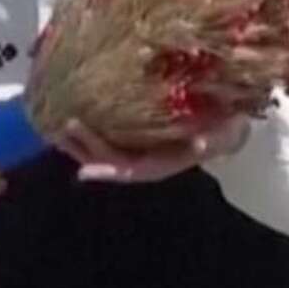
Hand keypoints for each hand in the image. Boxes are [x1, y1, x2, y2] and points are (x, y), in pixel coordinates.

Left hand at [54, 117, 249, 183]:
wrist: (229, 124)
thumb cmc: (226, 128)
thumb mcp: (225, 133)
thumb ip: (215, 140)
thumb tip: (200, 145)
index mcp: (165, 164)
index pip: (132, 171)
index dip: (108, 171)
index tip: (84, 170)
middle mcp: (148, 159)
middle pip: (111, 161)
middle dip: (87, 150)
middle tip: (64, 129)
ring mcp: (141, 147)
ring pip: (106, 150)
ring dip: (83, 143)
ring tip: (59, 126)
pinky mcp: (138, 135)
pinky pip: (111, 136)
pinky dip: (93, 130)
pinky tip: (76, 117)